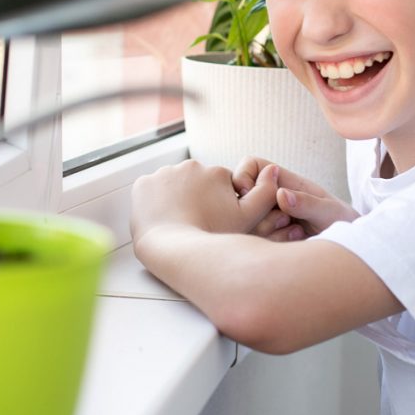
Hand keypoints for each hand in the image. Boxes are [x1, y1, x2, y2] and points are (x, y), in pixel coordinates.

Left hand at [130, 159, 280, 251]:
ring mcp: (163, 173)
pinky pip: (151, 191)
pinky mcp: (142, 184)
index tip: (214, 221)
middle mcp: (190, 166)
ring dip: (177, 199)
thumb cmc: (211, 237)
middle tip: (197, 224)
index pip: (219, 186)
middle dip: (198, 199)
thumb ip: (266, 194)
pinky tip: (163, 218)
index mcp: (216, 172)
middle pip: (196, 183)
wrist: (171, 249)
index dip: (219, 205)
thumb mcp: (248, 219)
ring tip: (180, 223)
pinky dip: (156, 202)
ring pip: (174, 186)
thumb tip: (272, 169)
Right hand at [232, 157, 357, 240]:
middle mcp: (272, 198)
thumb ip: (307, 203)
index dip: (244, 175)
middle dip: (257, 210)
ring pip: (247, 221)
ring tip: (295, 233)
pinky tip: (293, 244)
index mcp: (285, 182)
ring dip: (266, 229)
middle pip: (244, 196)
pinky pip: (255, 241)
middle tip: (284, 221)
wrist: (349, 247)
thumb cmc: (343, 223)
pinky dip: (271, 243)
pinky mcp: (268, 238)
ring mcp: (268, 218)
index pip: (252, 165)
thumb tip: (281, 194)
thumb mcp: (330, 212)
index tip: (251, 193)